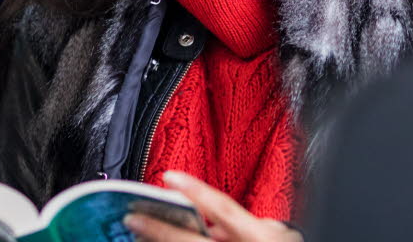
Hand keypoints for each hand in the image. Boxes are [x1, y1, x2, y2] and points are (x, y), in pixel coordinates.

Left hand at [125, 171, 301, 241]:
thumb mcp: (282, 236)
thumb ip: (252, 225)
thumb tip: (225, 220)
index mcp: (258, 237)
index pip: (223, 208)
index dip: (196, 191)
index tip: (168, 176)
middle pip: (191, 240)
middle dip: (159, 228)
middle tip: (130, 216)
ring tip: (135, 234)